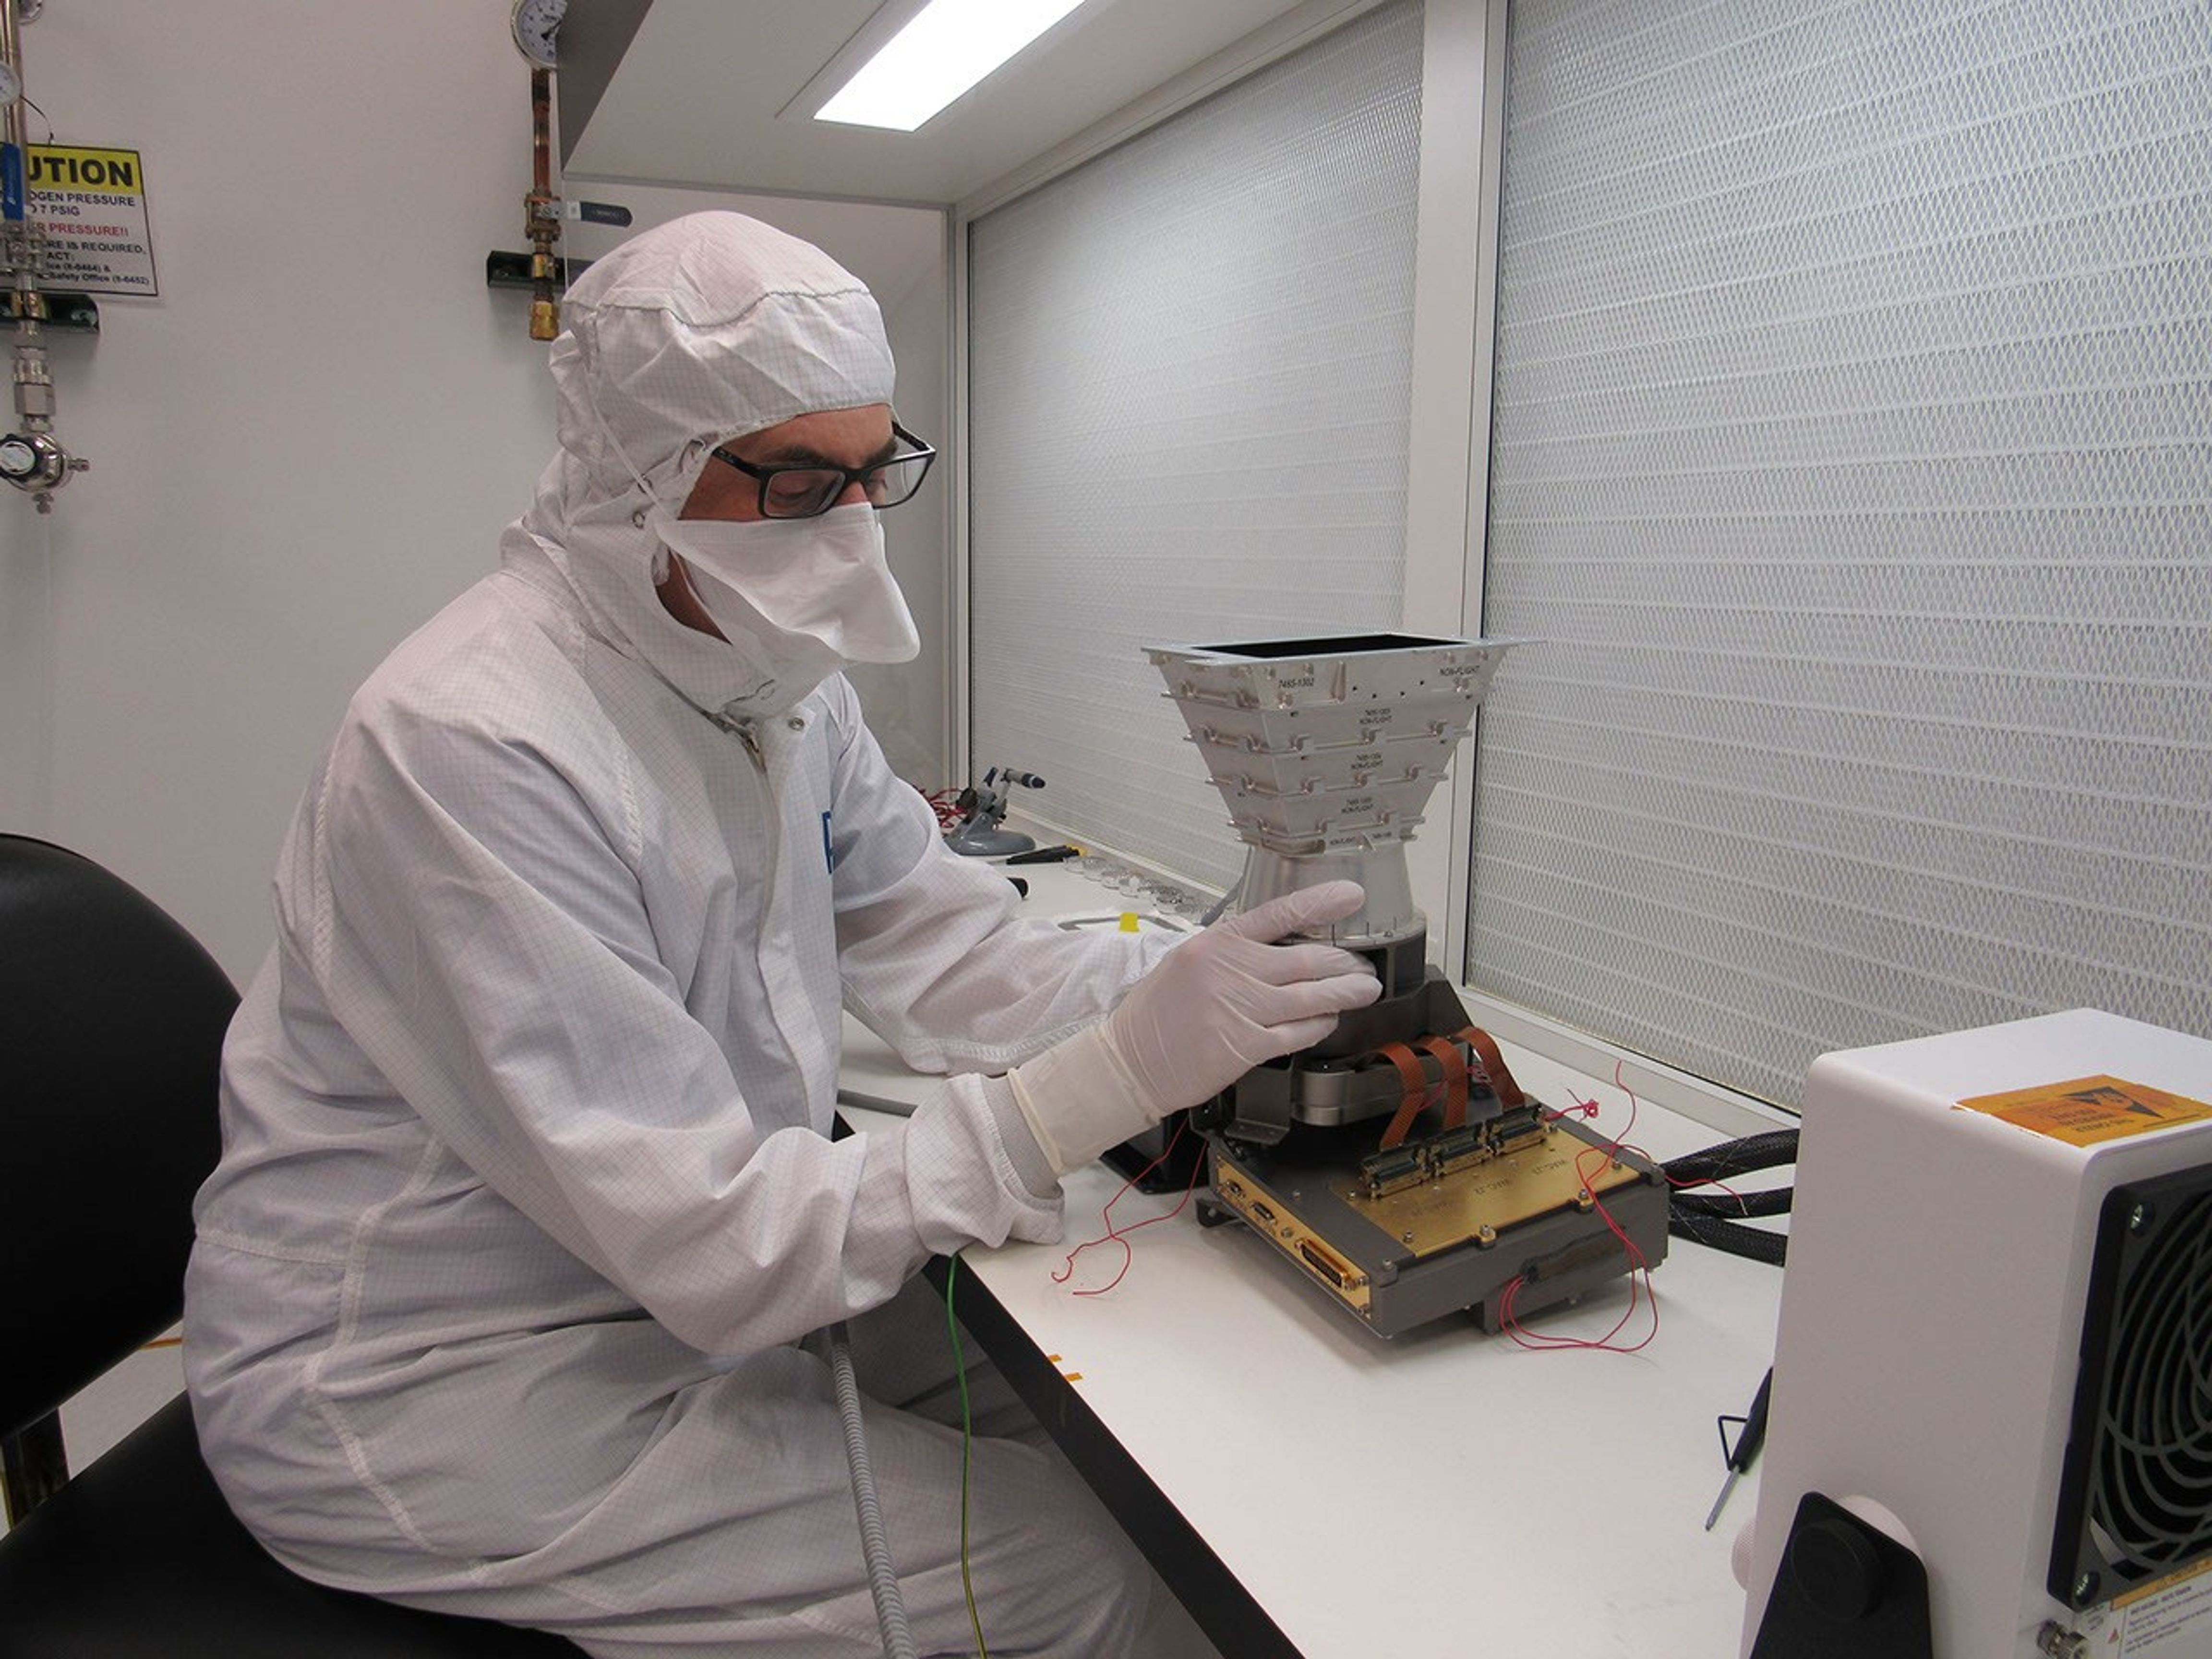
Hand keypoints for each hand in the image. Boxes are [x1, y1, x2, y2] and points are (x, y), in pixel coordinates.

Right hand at [1101, 880, 1381, 1115]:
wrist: (1130, 1059)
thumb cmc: (1158, 1011)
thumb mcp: (1189, 961)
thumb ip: (1233, 951)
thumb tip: (1283, 945)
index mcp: (1217, 944)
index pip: (1278, 914)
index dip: (1321, 902)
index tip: (1351, 895)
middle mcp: (1231, 972)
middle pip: (1306, 960)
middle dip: (1344, 963)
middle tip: (1364, 963)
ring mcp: (1239, 1010)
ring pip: (1310, 998)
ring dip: (1345, 994)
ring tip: (1364, 989)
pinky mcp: (1245, 1047)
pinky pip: (1297, 1033)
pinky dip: (1319, 1026)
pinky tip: (1327, 1020)